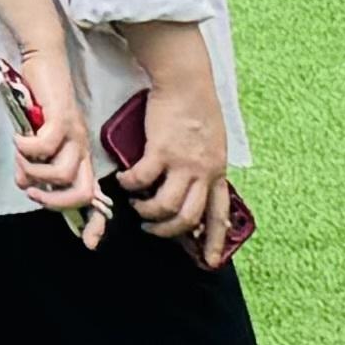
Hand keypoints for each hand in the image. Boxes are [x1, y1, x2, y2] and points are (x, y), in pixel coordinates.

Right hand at [3, 54, 100, 228]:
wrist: (45, 61)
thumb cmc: (38, 98)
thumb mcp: (35, 136)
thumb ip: (32, 161)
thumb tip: (24, 182)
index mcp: (79, 157)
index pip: (95, 198)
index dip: (95, 224)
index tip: (88, 243)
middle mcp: (82, 150)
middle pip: (82, 193)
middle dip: (53, 201)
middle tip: (30, 190)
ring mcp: (74, 136)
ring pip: (62, 174)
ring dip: (34, 171)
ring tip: (20, 156)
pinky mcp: (62, 119)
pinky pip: (45, 146)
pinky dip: (27, 147)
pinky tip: (19, 136)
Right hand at [110, 67, 239, 260]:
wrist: (186, 82)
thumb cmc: (197, 108)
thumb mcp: (213, 143)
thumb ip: (205, 166)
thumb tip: (194, 184)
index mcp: (217, 173)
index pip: (219, 216)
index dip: (215, 243)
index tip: (210, 262)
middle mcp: (203, 173)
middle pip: (188, 218)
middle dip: (167, 231)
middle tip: (152, 229)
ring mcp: (183, 163)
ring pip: (165, 205)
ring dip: (147, 211)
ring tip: (136, 206)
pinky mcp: (161, 150)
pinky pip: (142, 178)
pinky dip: (131, 184)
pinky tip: (125, 181)